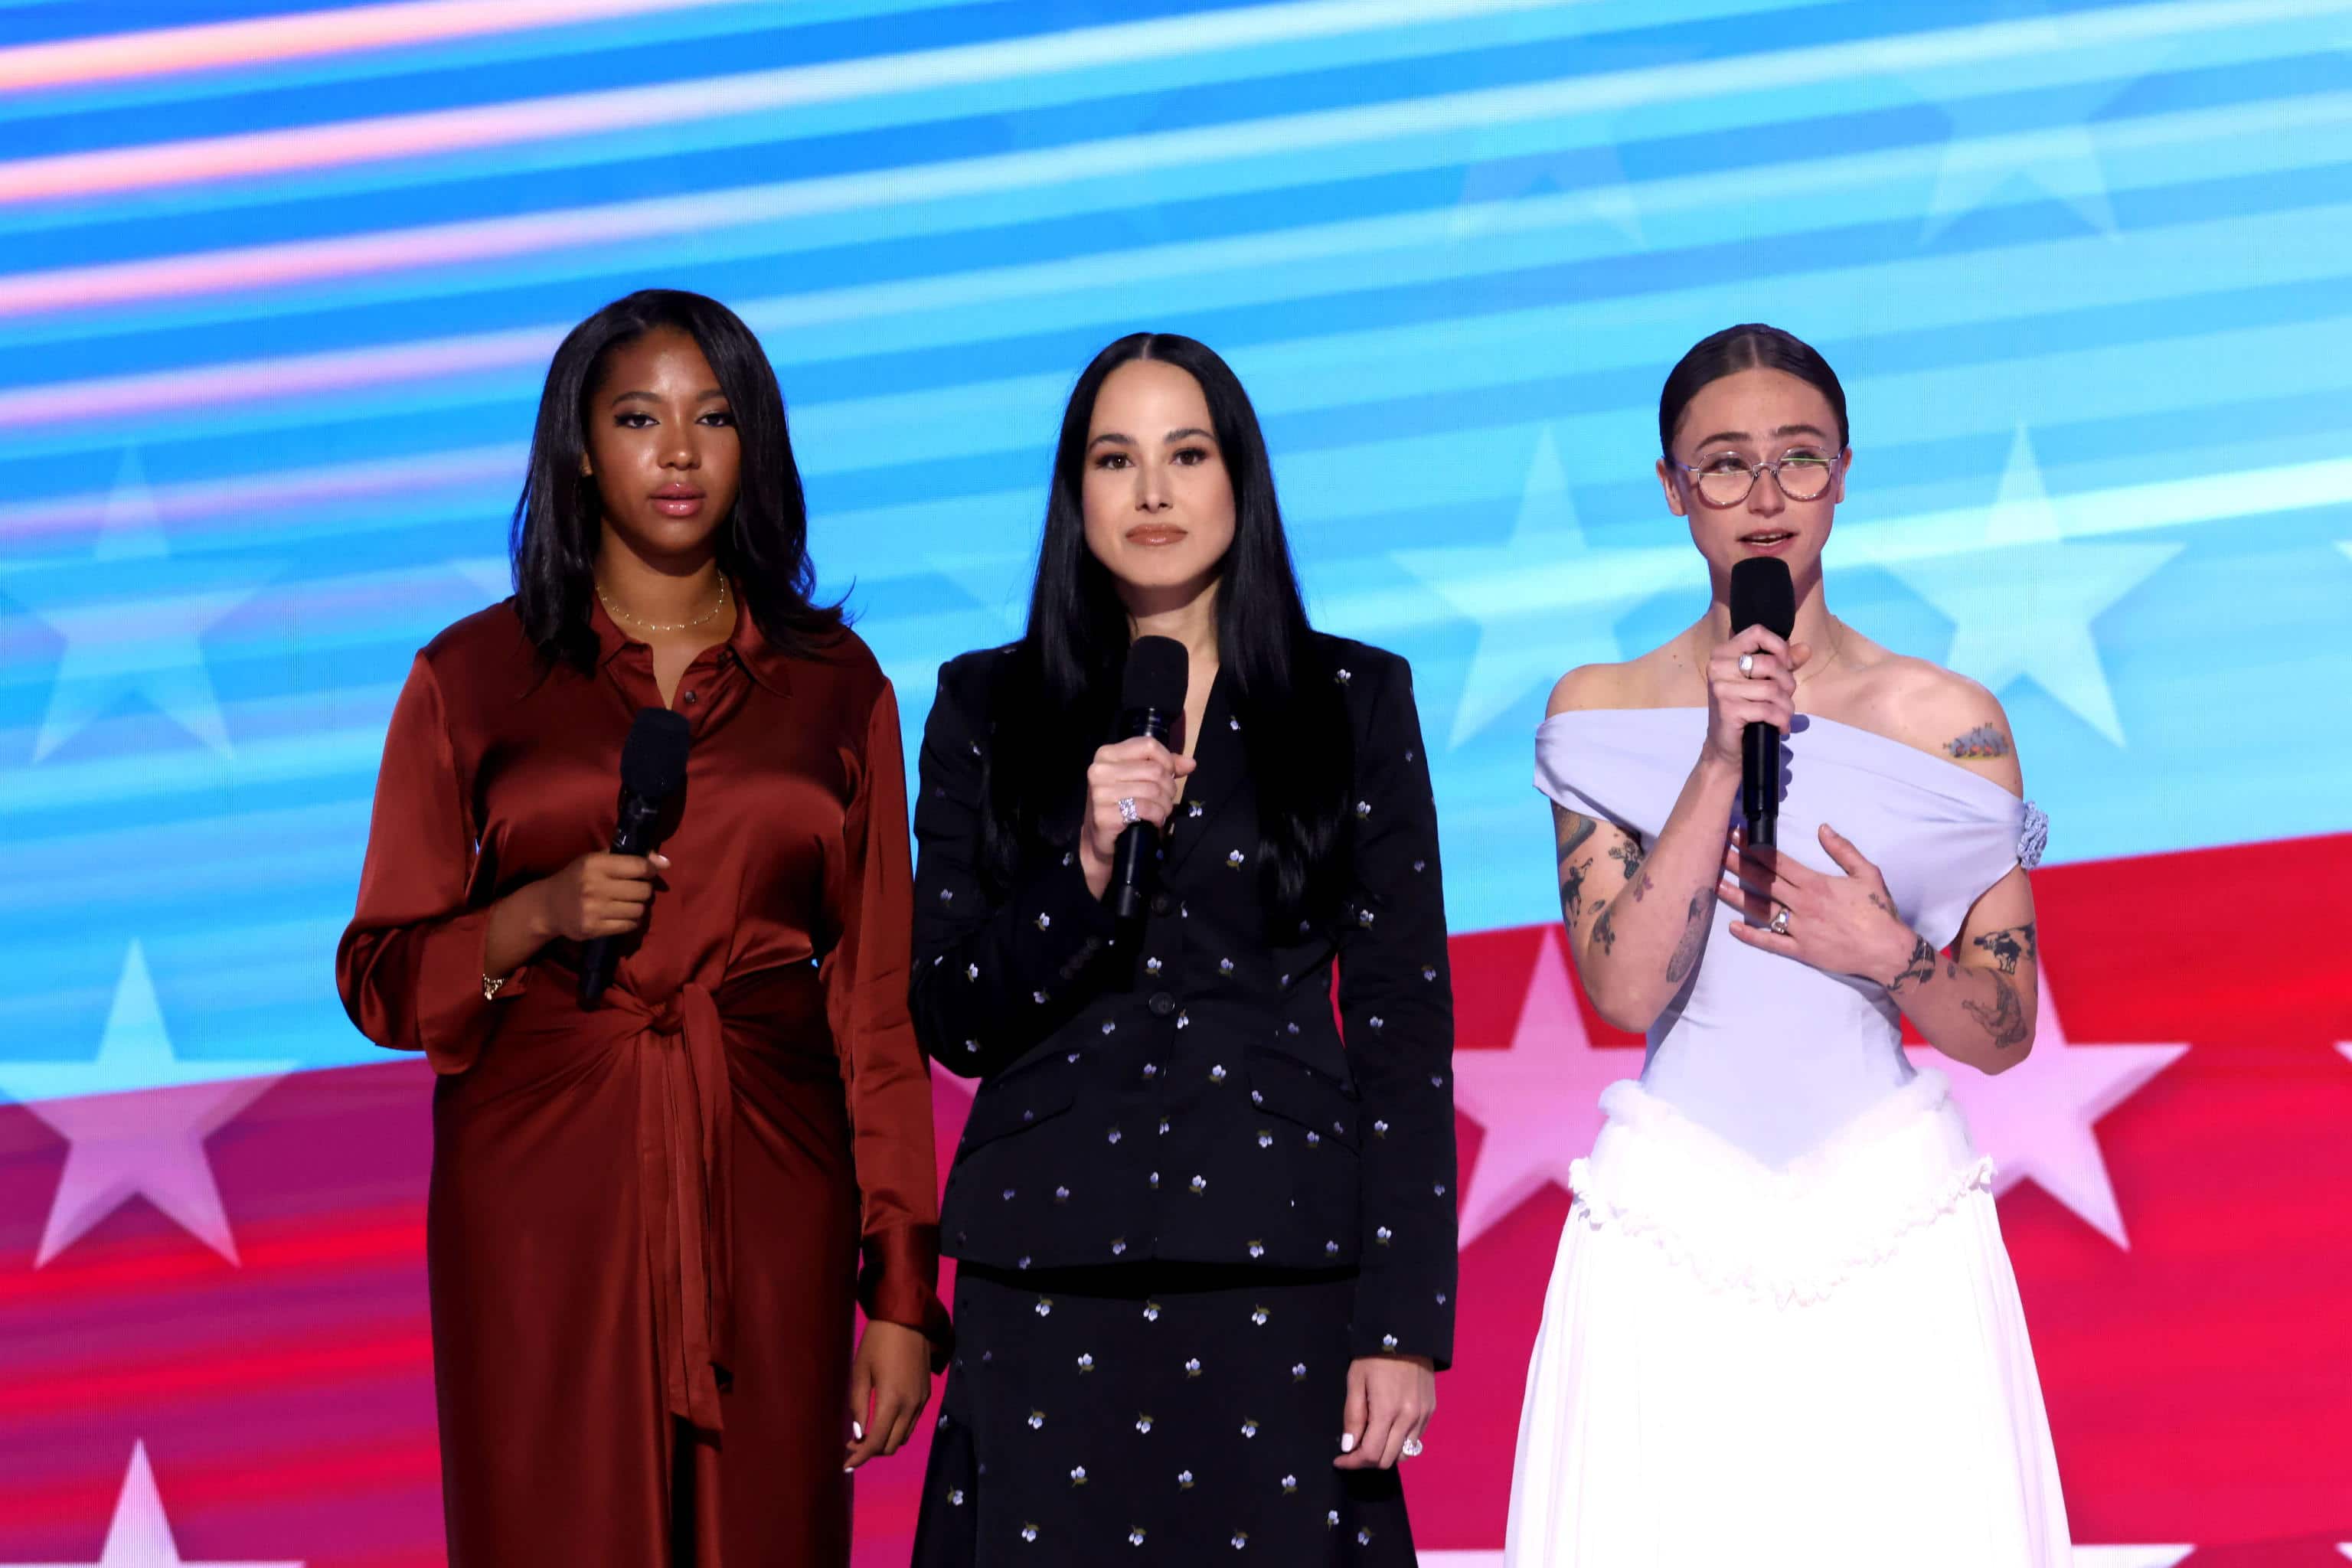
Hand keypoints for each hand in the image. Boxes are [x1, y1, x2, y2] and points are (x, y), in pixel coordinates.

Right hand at [529, 851, 665, 943]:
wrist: (548, 907)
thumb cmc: (577, 878)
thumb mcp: (596, 860)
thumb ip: (629, 858)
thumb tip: (665, 862)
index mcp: (595, 864)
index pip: (639, 867)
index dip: (650, 870)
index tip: (649, 872)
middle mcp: (594, 886)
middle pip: (643, 890)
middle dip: (644, 890)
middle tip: (635, 889)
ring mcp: (593, 910)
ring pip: (639, 910)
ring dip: (638, 906)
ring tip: (627, 903)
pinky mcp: (594, 929)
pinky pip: (629, 925)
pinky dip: (630, 921)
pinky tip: (620, 915)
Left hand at [842, 1320, 929, 1471]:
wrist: (907, 1319)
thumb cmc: (877, 1342)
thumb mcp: (860, 1372)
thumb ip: (858, 1406)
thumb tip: (857, 1434)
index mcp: (892, 1401)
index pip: (876, 1442)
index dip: (860, 1457)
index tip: (845, 1464)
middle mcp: (911, 1406)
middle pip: (891, 1445)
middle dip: (871, 1451)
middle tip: (851, 1445)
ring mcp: (921, 1401)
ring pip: (903, 1437)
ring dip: (885, 1442)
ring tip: (865, 1435)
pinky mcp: (926, 1395)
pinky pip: (911, 1423)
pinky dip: (896, 1430)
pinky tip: (882, 1420)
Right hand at [1077, 737, 1196, 899]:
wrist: (1100, 838)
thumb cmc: (1122, 803)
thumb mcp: (1139, 778)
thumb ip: (1164, 767)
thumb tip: (1191, 763)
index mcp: (1107, 754)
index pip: (1148, 745)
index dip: (1167, 760)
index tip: (1169, 775)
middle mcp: (1100, 770)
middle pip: (1154, 770)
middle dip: (1168, 787)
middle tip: (1166, 799)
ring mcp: (1100, 793)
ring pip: (1153, 790)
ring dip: (1165, 804)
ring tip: (1162, 811)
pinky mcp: (1104, 815)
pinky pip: (1145, 809)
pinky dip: (1157, 815)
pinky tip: (1155, 820)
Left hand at [1334, 1354, 1434, 1469]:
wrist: (1408, 1335)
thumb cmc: (1375, 1356)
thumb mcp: (1356, 1381)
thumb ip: (1353, 1416)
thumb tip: (1349, 1447)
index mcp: (1387, 1412)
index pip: (1371, 1454)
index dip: (1353, 1463)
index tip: (1339, 1460)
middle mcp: (1409, 1420)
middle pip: (1388, 1460)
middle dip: (1367, 1461)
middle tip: (1353, 1451)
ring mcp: (1423, 1417)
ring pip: (1404, 1454)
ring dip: (1385, 1454)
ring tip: (1371, 1441)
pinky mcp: (1430, 1412)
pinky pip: (1415, 1441)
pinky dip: (1399, 1443)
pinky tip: (1388, 1430)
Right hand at [1701, 626, 1813, 771]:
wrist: (1725, 747)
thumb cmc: (1745, 709)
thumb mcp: (1764, 681)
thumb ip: (1784, 663)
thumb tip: (1806, 649)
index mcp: (1723, 654)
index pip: (1757, 632)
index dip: (1779, 647)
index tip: (1784, 666)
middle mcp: (1718, 667)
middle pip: (1770, 663)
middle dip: (1787, 683)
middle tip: (1784, 698)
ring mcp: (1721, 688)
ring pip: (1772, 689)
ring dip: (1786, 706)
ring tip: (1784, 715)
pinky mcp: (1728, 709)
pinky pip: (1768, 709)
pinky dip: (1781, 720)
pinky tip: (1780, 727)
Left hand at [1717, 822, 1921, 982]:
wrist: (1888, 950)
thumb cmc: (1878, 911)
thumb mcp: (1867, 873)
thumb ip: (1843, 850)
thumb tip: (1822, 828)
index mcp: (1816, 884)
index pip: (1777, 862)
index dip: (1753, 848)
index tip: (1736, 835)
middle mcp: (1802, 904)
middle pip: (1763, 881)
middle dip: (1737, 865)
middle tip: (1715, 851)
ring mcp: (1799, 929)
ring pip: (1761, 909)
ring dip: (1736, 896)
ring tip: (1714, 883)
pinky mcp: (1800, 950)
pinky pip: (1771, 943)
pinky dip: (1751, 935)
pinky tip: (1732, 927)